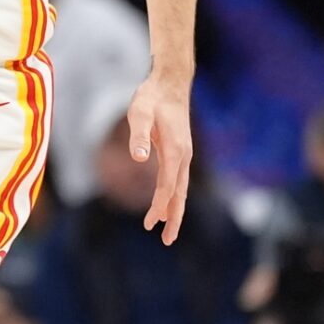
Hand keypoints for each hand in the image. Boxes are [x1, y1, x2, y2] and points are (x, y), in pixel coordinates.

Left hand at [125, 67, 194, 243]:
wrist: (170, 82)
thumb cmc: (151, 97)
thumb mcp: (139, 112)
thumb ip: (138, 135)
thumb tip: (140, 159)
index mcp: (175, 151)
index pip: (167, 187)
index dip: (159, 207)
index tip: (150, 224)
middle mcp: (183, 155)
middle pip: (180, 194)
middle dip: (174, 218)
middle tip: (167, 241)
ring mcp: (184, 154)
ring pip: (181, 188)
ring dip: (174, 209)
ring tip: (168, 229)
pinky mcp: (180, 151)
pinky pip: (178, 179)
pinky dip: (174, 195)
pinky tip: (167, 203)